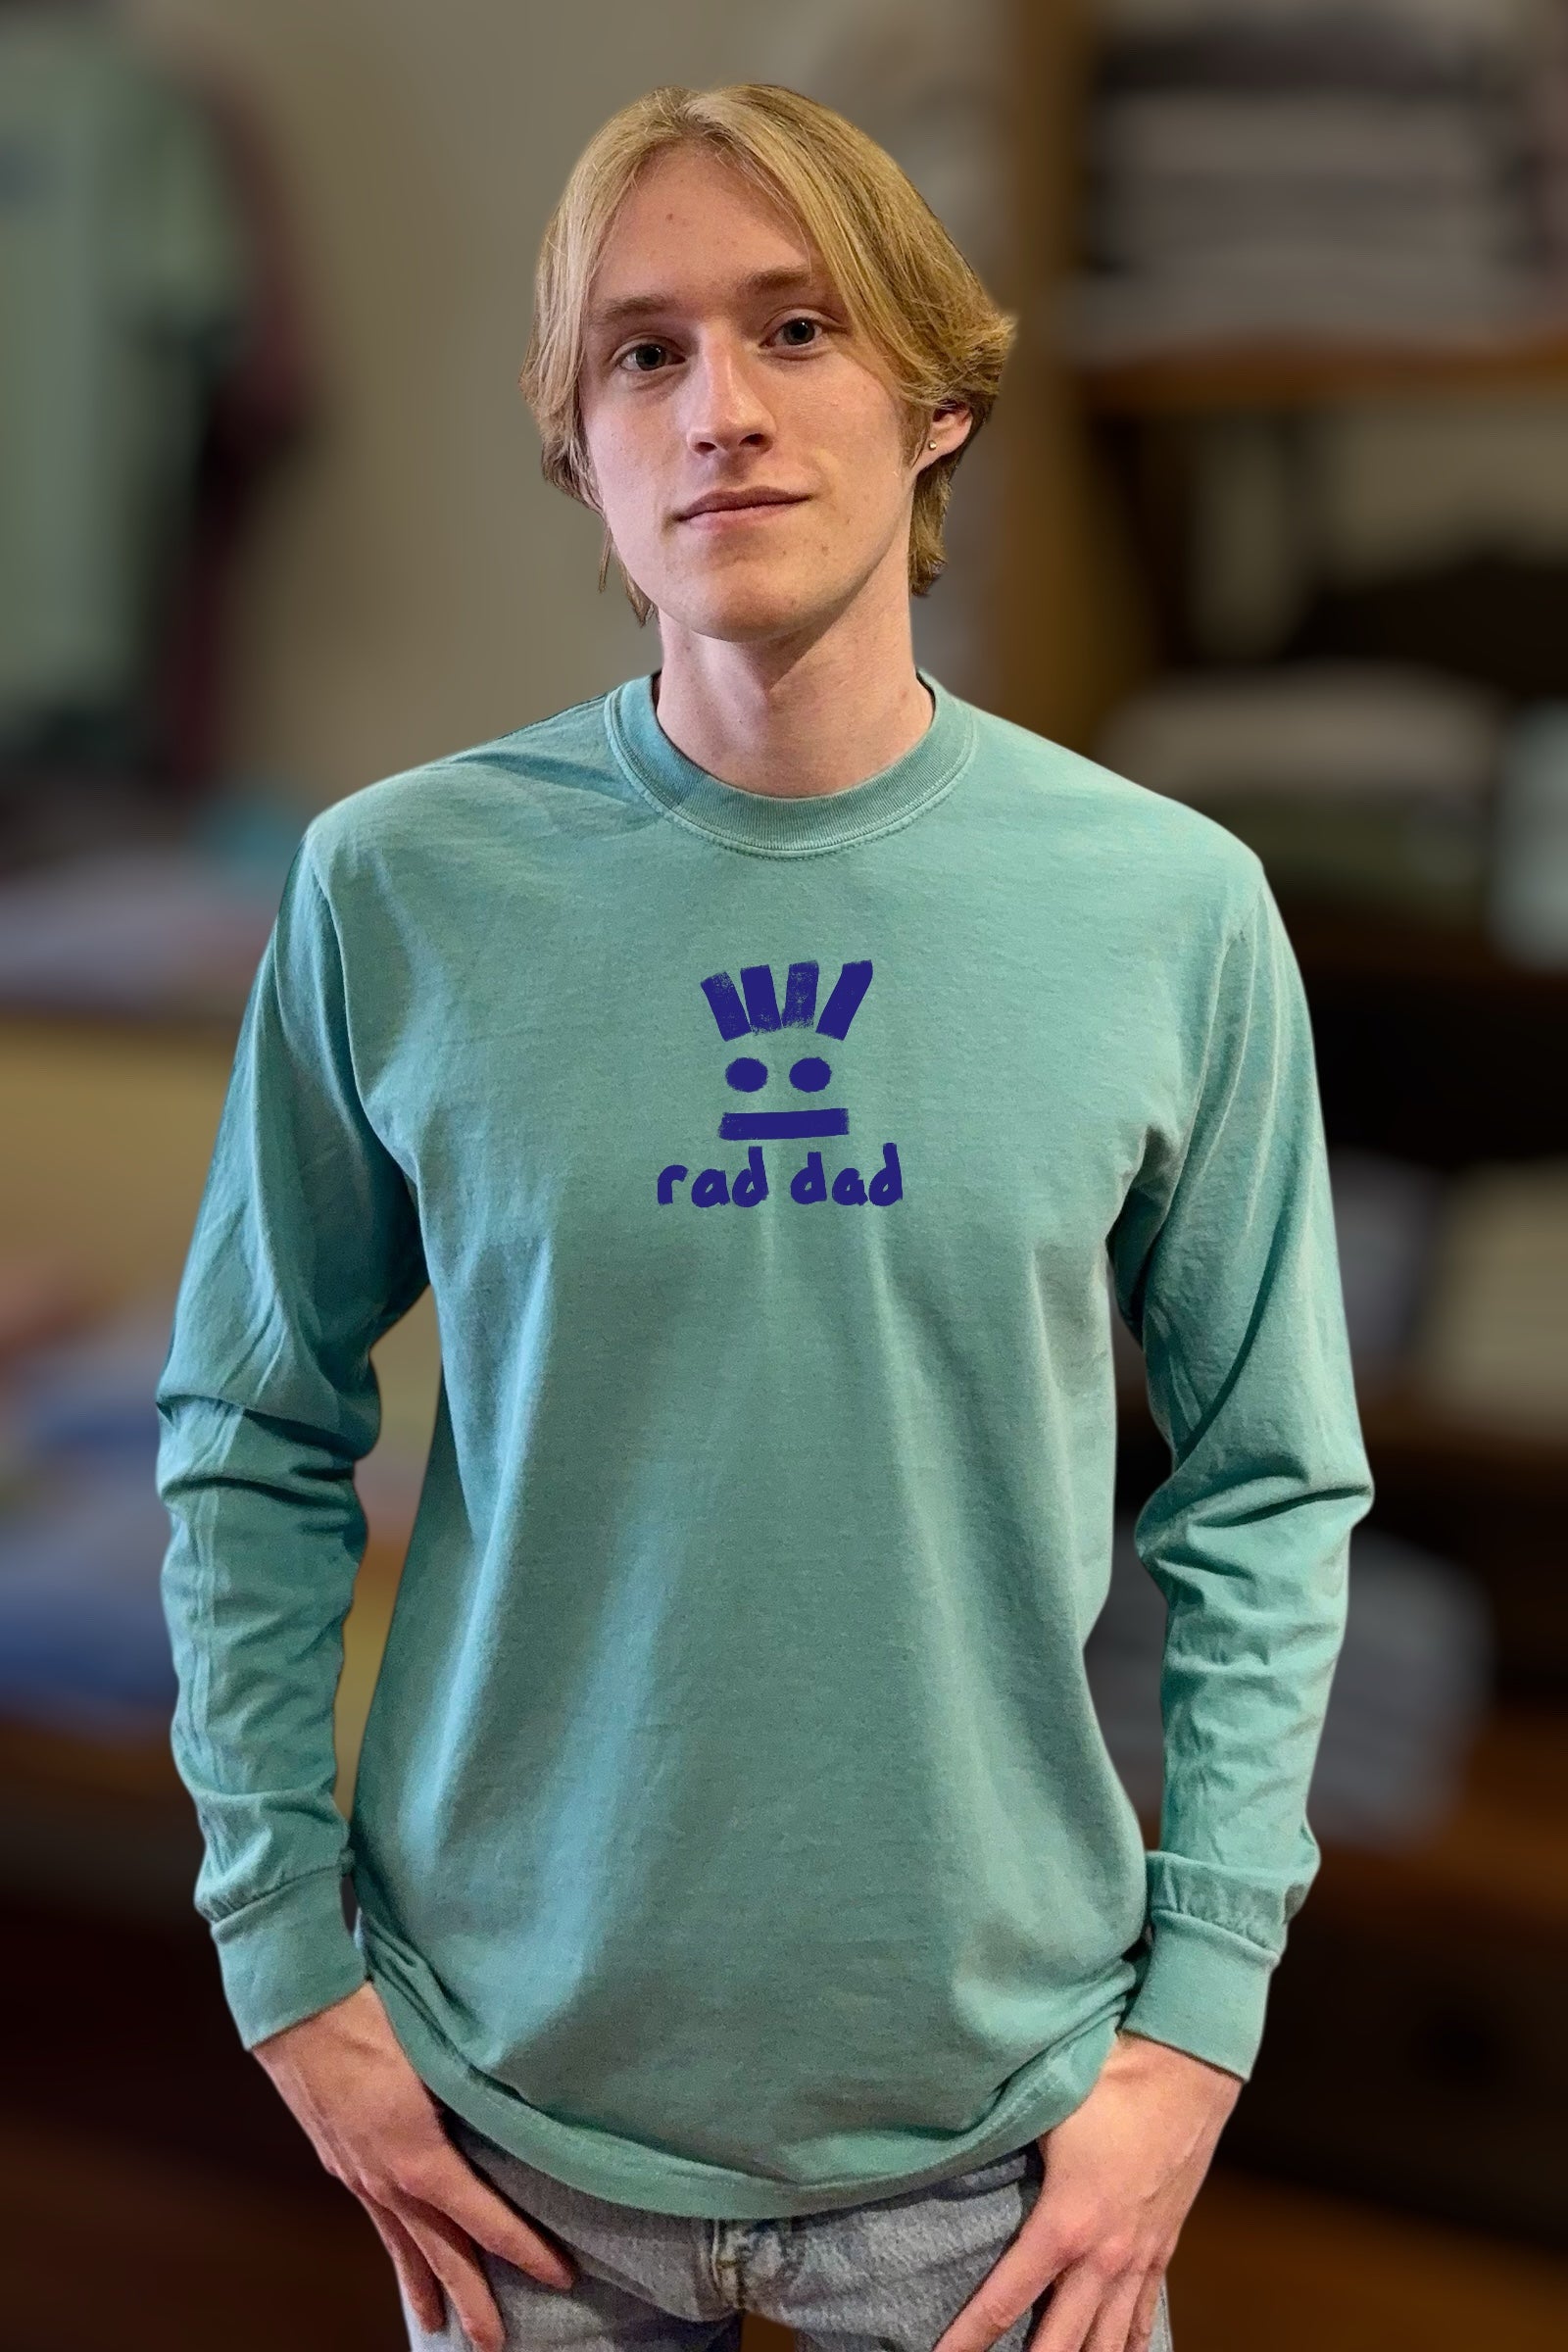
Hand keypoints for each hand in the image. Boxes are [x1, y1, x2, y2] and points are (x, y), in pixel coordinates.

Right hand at [252, 1978, 575, 2351]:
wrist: (301, 2010)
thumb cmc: (376, 2019)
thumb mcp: (440, 2056)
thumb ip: (479, 2096)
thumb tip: (524, 2113)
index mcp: (419, 2158)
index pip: (485, 2220)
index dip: (525, 2251)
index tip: (560, 2274)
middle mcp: (388, 2179)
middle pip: (440, 2253)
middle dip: (471, 2300)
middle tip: (494, 2345)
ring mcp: (360, 2174)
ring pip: (402, 2246)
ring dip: (424, 2287)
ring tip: (438, 2325)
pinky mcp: (342, 2160)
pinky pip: (376, 2221)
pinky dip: (394, 2249)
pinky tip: (400, 2258)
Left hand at [929, 2029, 1241, 2351]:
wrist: (1186, 2070)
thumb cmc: (1110, 2083)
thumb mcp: (1044, 2114)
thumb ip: (1000, 2145)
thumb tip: (952, 2147)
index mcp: (1064, 2226)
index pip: (1003, 2301)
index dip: (968, 2339)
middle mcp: (1103, 2258)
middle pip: (1061, 2344)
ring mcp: (1138, 2257)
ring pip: (1110, 2342)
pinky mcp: (1164, 2247)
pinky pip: (1144, 2313)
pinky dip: (1130, 2343)